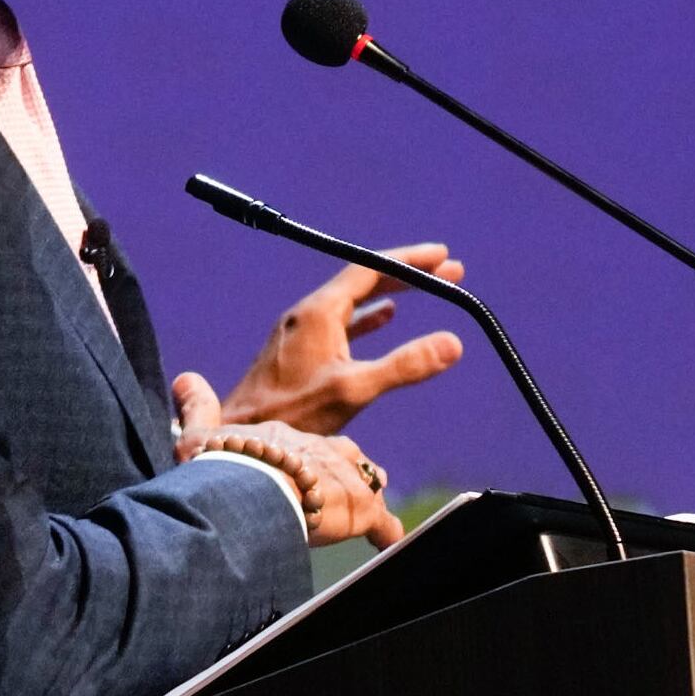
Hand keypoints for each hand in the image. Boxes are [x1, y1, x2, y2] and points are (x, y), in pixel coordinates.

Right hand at [173, 375, 402, 548]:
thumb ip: (196, 408)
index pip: (304, 444)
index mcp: (286, 440)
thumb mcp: (200, 437)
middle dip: (347, 471)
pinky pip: (381, 523)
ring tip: (373, 513)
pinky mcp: (360, 510)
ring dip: (365, 500)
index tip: (309, 461)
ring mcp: (344, 481)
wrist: (249, 490)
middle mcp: (321, 453)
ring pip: (364, 487)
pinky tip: (389, 538)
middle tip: (353, 483)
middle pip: (344, 458)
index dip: (309, 455)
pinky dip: (386, 531)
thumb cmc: (222, 466)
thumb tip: (185, 378)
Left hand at [205, 246, 464, 434]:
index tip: (441, 255)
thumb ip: (404, 366)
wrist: (241, 440)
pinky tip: (386, 317)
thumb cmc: (291, 415)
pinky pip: (343, 320)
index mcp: (319, 312)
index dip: (408, 260)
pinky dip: (370, 314)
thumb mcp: (354, 390)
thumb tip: (453, 343)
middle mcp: (308, 314)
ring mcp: (301, 331)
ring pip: (354, 299)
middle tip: (448, 270)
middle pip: (364, 279)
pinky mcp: (298, 351)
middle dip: (407, 273)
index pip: (369, 269)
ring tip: (426, 287)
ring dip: (392, 291)